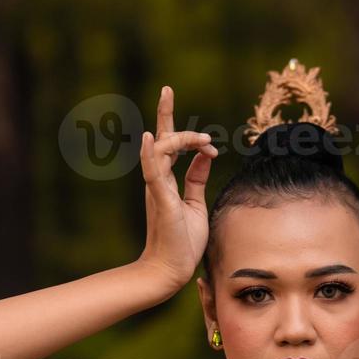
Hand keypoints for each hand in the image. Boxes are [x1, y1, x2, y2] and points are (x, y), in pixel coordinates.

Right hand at [138, 86, 218, 292]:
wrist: (172, 269)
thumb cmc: (183, 241)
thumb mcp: (196, 203)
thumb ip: (197, 179)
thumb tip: (207, 156)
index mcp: (167, 182)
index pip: (171, 147)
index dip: (184, 133)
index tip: (209, 140)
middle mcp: (159, 181)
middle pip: (161, 140)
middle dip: (164, 113)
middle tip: (167, 89)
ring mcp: (157, 190)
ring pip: (161, 151)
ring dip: (179, 137)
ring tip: (201, 138)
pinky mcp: (161, 201)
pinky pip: (153, 173)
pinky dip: (151, 155)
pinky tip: (149, 138)